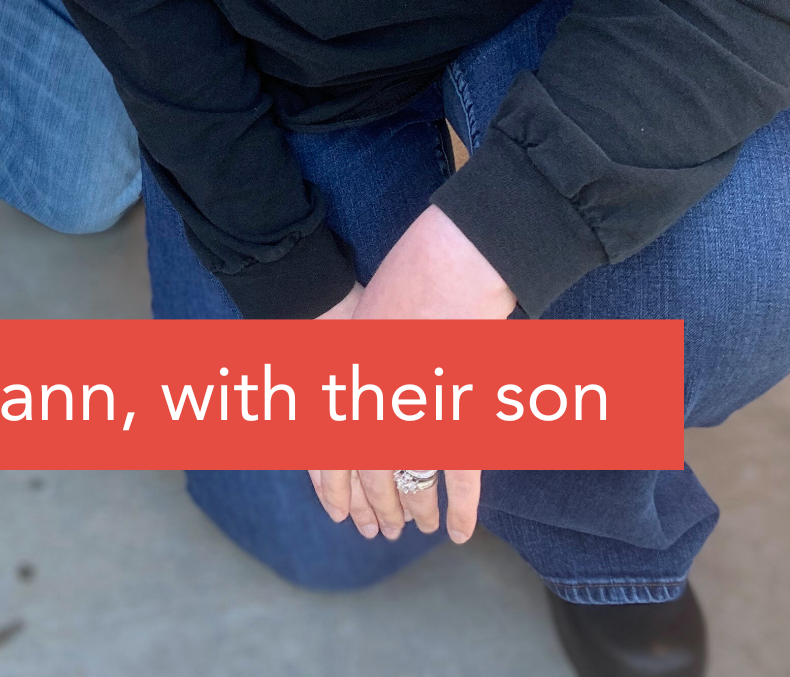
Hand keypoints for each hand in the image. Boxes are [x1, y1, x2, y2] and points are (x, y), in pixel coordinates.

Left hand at [308, 207, 515, 546]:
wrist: (451, 257)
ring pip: (409, 480)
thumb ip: (356, 363)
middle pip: (370, 472)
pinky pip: (456, 476)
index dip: (335, 489)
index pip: (331, 451)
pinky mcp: (457, 410)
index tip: (339, 515)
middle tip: (382, 531)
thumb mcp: (366, 321)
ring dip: (414, 510)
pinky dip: (458, 508)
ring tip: (419, 529)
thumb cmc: (410, 278)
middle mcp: (374, 400)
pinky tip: (457, 532)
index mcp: (347, 378)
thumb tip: (350, 395)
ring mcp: (416, 408)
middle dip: (376, 507)